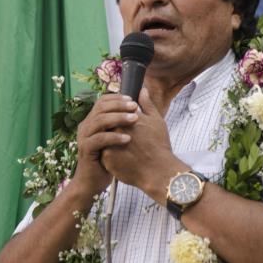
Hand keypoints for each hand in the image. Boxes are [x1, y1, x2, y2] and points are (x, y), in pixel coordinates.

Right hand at [74, 94, 137, 195]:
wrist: (93, 181)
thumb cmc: (108, 159)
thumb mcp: (117, 138)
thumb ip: (124, 122)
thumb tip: (137, 105)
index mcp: (92, 121)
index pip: (102, 102)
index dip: (117, 98)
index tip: (133, 99)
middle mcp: (86, 126)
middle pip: (101, 108)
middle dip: (119, 106)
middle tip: (135, 107)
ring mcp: (84, 137)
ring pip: (100, 121)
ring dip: (118, 118)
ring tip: (135, 119)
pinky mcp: (86, 149)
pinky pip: (99, 139)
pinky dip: (114, 137)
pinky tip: (128, 138)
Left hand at [101, 88, 187, 202]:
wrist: (158, 171)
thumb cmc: (159, 146)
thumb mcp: (157, 121)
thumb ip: (147, 105)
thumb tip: (142, 90)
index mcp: (126, 119)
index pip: (115, 113)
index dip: (120, 118)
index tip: (127, 126)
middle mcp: (115, 129)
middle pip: (108, 126)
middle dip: (113, 130)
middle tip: (127, 141)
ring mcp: (109, 144)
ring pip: (104, 140)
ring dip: (109, 143)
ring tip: (124, 151)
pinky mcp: (106, 159)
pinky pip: (103, 155)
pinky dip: (110, 157)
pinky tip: (121, 160)